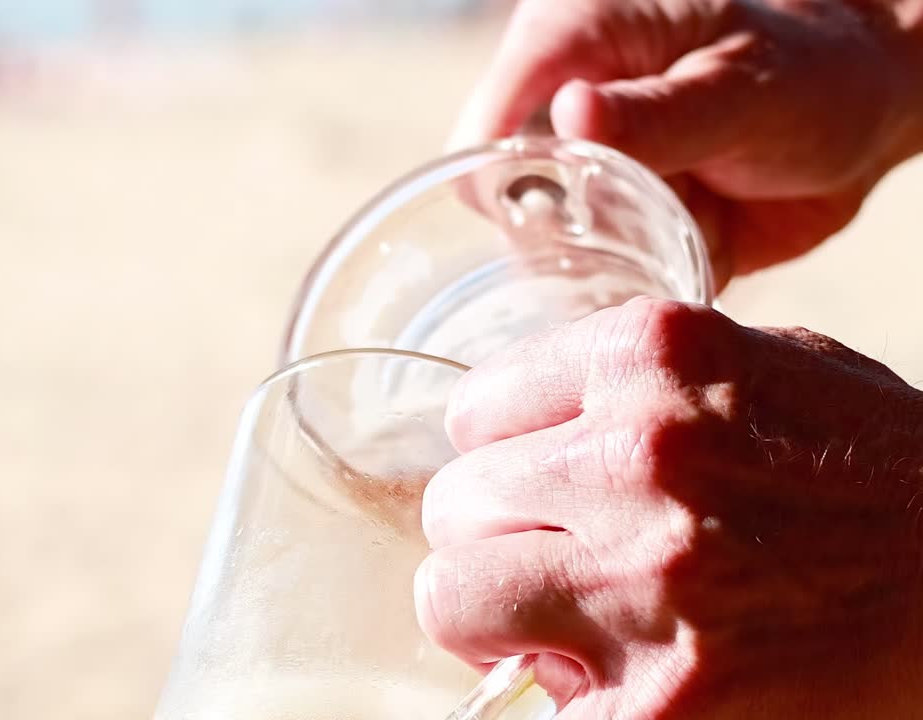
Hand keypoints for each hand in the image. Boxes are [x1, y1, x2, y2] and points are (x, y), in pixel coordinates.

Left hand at [415, 297, 922, 717]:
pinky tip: (624, 679)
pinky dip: (560, 694)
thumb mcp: (768, 370)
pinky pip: (528, 700)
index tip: (540, 489)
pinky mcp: (658, 703)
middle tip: (556, 561)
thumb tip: (529, 426)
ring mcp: (641, 583)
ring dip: (495, 617)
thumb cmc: (881, 481)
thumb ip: (638, 384)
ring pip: (451, 599)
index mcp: (656, 357)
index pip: (473, 410)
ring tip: (568, 622)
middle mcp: (638, 458)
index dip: (503, 460)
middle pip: (452, 504)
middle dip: (496, 539)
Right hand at [453, 0, 922, 283]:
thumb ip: (660, 110)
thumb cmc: (813, 73)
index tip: (572, 215)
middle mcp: (558, 109)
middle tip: (666, 209)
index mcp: (571, 40)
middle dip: (579, 232)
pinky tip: (705, 235)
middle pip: (503, 205)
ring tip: (701, 212)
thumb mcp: (746, 87)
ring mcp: (579, 173)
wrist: (867, 119)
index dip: (506, 185)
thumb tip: (571, 113)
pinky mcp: (607, 225)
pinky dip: (651, 275)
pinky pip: (599, 281)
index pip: (485, 129)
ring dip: (625, 256)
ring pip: (547, 254)